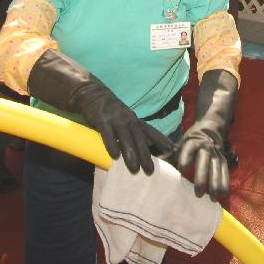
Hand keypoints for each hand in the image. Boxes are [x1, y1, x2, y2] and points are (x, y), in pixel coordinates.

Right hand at [27, 49, 173, 174]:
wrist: (92, 93)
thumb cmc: (110, 111)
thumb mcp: (125, 119)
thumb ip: (133, 132)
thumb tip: (144, 148)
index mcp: (134, 120)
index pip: (150, 131)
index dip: (161, 140)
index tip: (171, 150)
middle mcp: (127, 119)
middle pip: (139, 138)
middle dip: (145, 154)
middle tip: (149, 170)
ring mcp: (115, 119)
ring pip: (125, 137)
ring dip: (130, 153)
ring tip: (134, 168)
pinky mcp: (101, 120)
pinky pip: (107, 133)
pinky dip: (111, 144)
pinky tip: (114, 156)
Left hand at [172, 119, 228, 199]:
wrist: (209, 129)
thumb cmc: (189, 142)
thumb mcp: (178, 145)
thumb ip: (168, 157)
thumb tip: (150, 168)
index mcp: (192, 142)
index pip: (189, 149)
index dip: (186, 157)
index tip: (182, 169)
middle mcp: (205, 147)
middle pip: (204, 160)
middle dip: (202, 176)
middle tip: (198, 192)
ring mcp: (216, 153)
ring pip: (217, 166)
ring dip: (216, 182)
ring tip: (214, 196)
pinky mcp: (223, 159)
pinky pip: (225, 170)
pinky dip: (225, 182)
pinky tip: (223, 194)